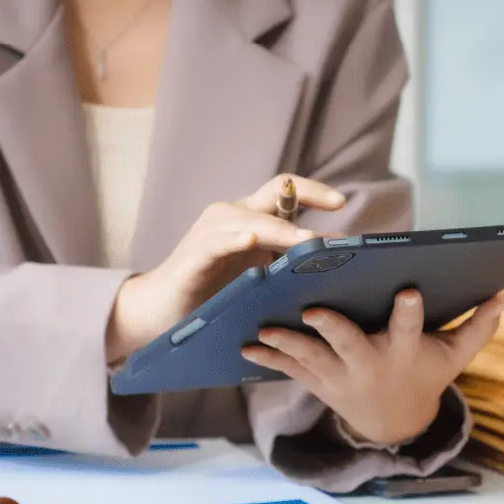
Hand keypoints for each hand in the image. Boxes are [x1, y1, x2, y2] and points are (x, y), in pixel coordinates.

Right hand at [105, 174, 344, 362]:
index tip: (341, 203)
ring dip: (282, 230)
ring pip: (251, 219)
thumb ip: (288, 267)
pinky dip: (234, 239)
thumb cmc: (215, 295)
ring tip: (307, 242)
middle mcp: (233, 218)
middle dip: (308, 194)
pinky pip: (216, 242)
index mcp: (253, 221)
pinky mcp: (194, 256)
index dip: (314, 192)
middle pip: (274, 191)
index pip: (286, 193)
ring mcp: (211, 233)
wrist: (161, 312)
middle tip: (338, 205)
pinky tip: (250, 241)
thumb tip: (335, 269)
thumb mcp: (260, 278)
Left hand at [239, 290, 503, 446]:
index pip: (411, 330)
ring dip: (286, 345)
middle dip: (333, 328)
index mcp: (404, 352)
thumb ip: (478, 327)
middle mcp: (371, 366)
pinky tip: (244, 347)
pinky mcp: (318, 382)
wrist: (394, 422)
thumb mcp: (454, 357)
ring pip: (311, 359)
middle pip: (351, 345)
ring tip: (263, 330)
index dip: (411, 313)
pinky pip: (289, 371)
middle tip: (313, 310)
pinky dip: (267, 361)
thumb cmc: (425, 375)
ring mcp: (341, 377)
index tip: (410, 292)